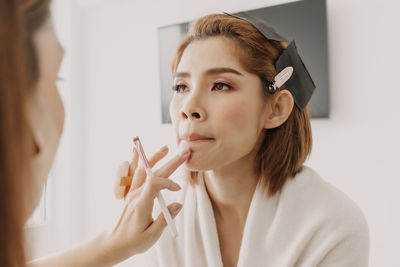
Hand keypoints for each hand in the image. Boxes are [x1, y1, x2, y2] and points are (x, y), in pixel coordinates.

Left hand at [106, 146, 188, 262]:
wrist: (115, 242)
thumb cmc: (134, 241)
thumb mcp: (152, 236)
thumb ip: (165, 219)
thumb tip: (178, 204)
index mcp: (141, 205)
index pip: (154, 183)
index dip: (168, 182)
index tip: (178, 190)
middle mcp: (135, 195)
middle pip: (152, 173)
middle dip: (170, 163)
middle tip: (184, 153)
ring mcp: (131, 192)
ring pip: (141, 170)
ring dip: (153, 158)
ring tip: (165, 149)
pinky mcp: (130, 193)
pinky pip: (131, 173)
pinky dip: (135, 161)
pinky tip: (137, 151)